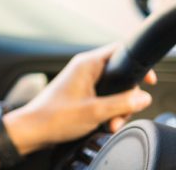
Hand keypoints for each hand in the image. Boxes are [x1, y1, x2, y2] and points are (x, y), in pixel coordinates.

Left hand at [1, 44, 155, 155]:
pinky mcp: (80, 93)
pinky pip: (103, 98)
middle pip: (120, 75)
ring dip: (116, 108)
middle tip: (119, 115)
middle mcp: (84, 68)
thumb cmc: (55, 117)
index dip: (136, 65)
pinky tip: (103, 124)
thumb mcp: (95, 111)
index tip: (146, 81)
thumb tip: (142, 97)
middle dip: (125, 98)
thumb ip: (122, 103)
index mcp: (87, 64)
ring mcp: (82, 81)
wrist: (33, 128)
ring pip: (112, 89)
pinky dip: (106, 111)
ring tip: (109, 123)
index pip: (119, 51)